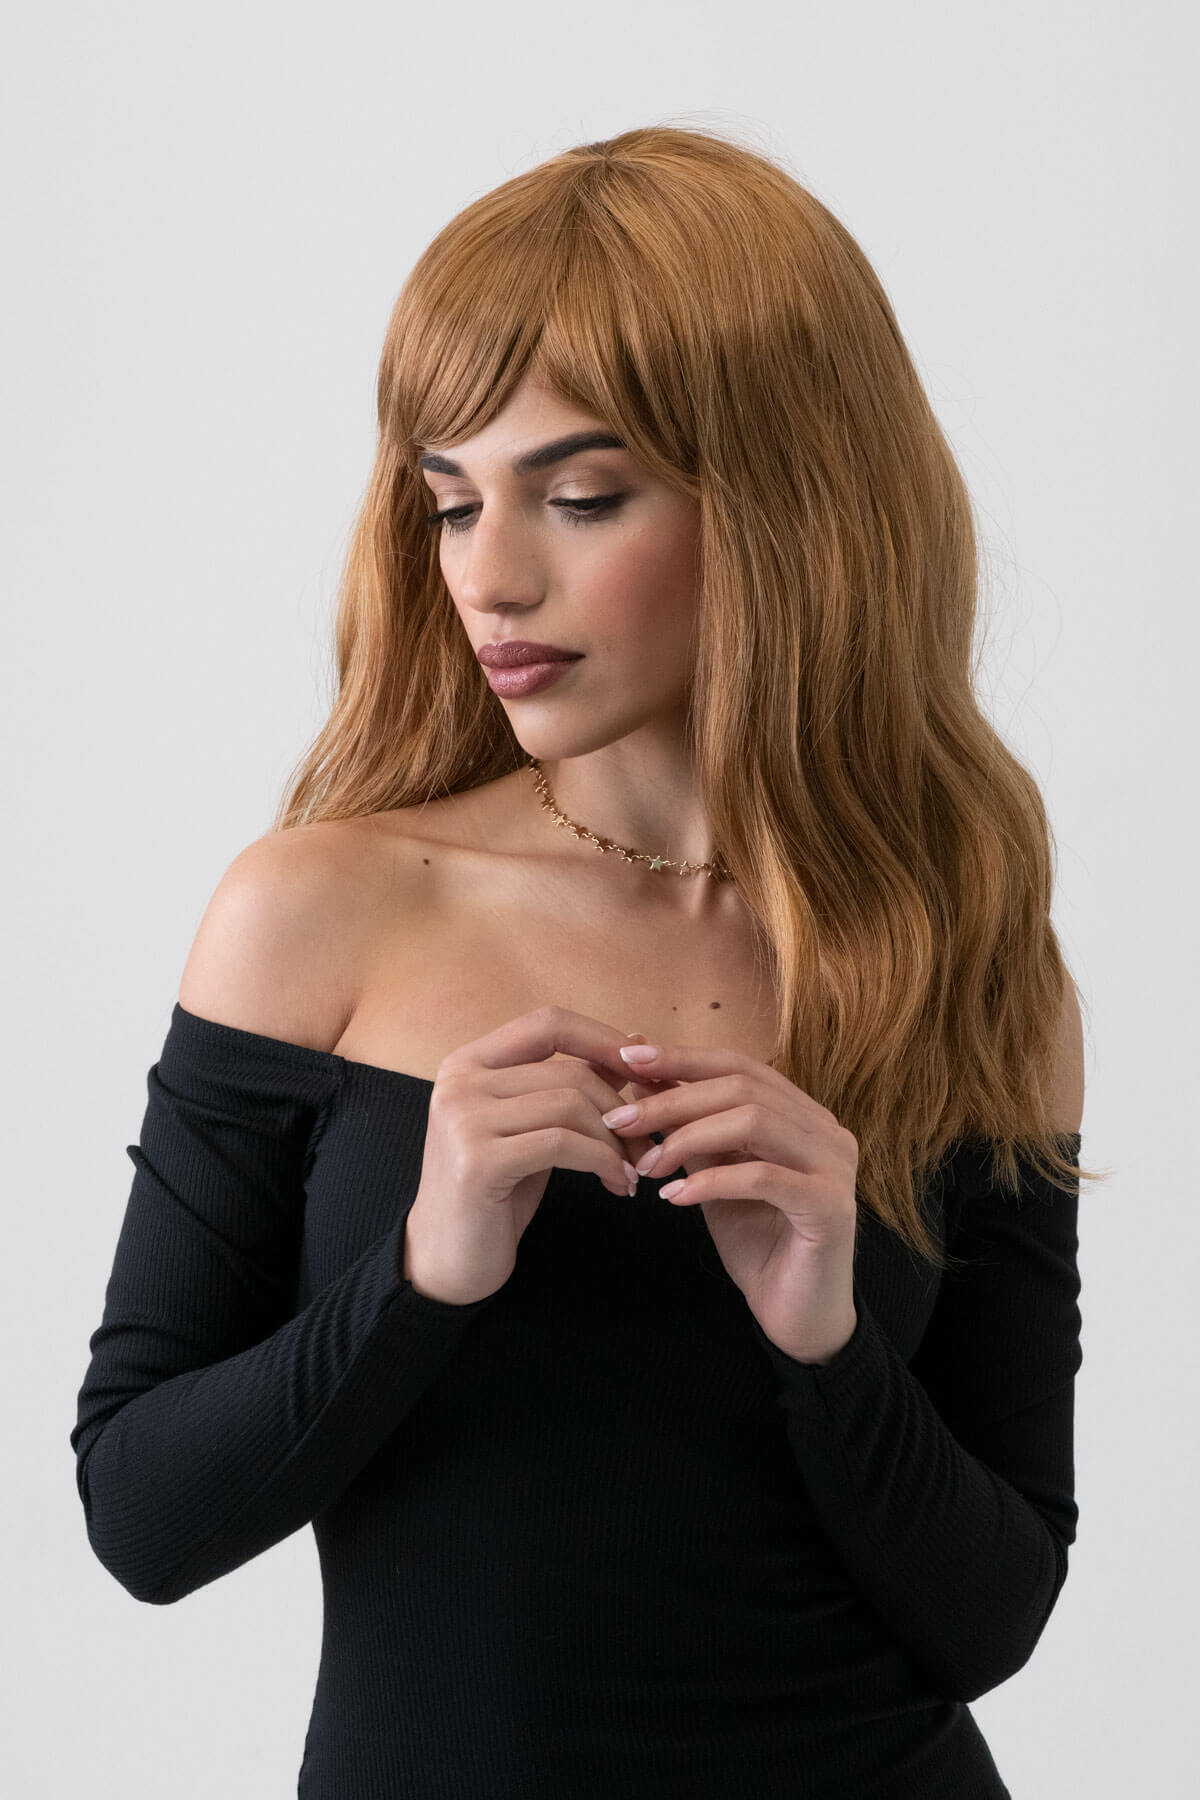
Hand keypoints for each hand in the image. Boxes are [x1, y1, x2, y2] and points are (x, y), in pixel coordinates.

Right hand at [406, 1006, 661, 1305]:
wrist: (447, 1260)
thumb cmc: (496, 1192)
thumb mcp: (532, 1128)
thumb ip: (566, 1087)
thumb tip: (633, 1045)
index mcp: (467, 1063)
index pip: (548, 1023)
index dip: (602, 1039)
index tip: (645, 1069)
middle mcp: (459, 1083)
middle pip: (569, 1072)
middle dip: (622, 1109)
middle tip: (647, 1146)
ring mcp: (464, 1120)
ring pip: (571, 1106)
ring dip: (617, 1141)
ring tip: (632, 1171)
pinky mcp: (478, 1162)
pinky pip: (563, 1144)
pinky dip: (603, 1162)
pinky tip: (618, 1184)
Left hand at [603, 1035, 859, 1363]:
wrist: (798, 1315)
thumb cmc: (758, 1242)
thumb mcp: (715, 1175)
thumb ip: (693, 1132)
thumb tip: (645, 1084)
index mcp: (802, 1114)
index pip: (739, 1066)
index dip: (683, 1058)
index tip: (628, 1059)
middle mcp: (826, 1130)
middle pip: (743, 1087)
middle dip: (673, 1098)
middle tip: (620, 1119)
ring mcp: (834, 1165)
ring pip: (753, 1121)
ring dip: (687, 1138)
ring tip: (647, 1166)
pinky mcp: (830, 1204)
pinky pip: (762, 1176)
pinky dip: (711, 1181)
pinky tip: (674, 1199)